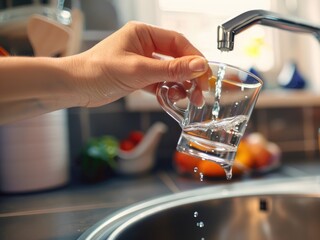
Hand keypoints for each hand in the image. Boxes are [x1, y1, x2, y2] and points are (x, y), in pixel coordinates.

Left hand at [70, 21, 209, 106]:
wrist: (74, 87)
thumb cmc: (98, 71)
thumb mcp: (139, 70)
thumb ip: (171, 69)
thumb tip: (199, 66)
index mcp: (144, 33)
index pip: (178, 42)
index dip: (194, 58)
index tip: (205, 75)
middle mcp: (144, 44)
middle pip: (177, 57)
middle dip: (190, 75)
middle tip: (200, 91)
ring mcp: (141, 61)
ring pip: (170, 71)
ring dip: (181, 85)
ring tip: (189, 99)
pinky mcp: (138, 76)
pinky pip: (160, 82)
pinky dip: (168, 90)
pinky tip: (174, 98)